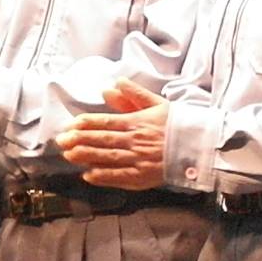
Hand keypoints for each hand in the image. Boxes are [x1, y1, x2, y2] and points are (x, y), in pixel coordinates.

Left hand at [53, 78, 167, 188]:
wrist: (200, 145)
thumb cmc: (178, 124)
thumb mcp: (157, 104)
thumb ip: (134, 94)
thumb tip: (114, 84)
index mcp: (137, 122)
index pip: (106, 122)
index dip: (86, 124)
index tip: (70, 125)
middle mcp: (135, 141)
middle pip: (102, 140)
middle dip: (79, 140)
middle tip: (61, 141)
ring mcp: (139, 160)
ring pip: (107, 158)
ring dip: (86, 157)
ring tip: (68, 155)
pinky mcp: (144, 177)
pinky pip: (120, 177)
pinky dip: (103, 177)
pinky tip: (88, 176)